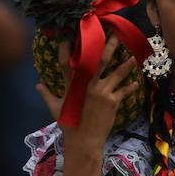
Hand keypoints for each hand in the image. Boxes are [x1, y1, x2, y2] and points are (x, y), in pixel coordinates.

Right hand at [38, 35, 137, 152]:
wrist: (83, 141)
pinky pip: (124, 91)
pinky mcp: (112, 102)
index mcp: (72, 84)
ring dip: (127, 65)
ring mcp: (101, 92)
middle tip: (117, 34)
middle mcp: (88, 84)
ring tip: (135, 56)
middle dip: (109, 46)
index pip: (67, 61)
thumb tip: (38, 85)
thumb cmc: (68, 124)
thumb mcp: (55, 108)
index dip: (67, 47)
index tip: (72, 34)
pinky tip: (137, 82)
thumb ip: (47, 94)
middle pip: (100, 60)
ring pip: (117, 73)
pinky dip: (131, 87)